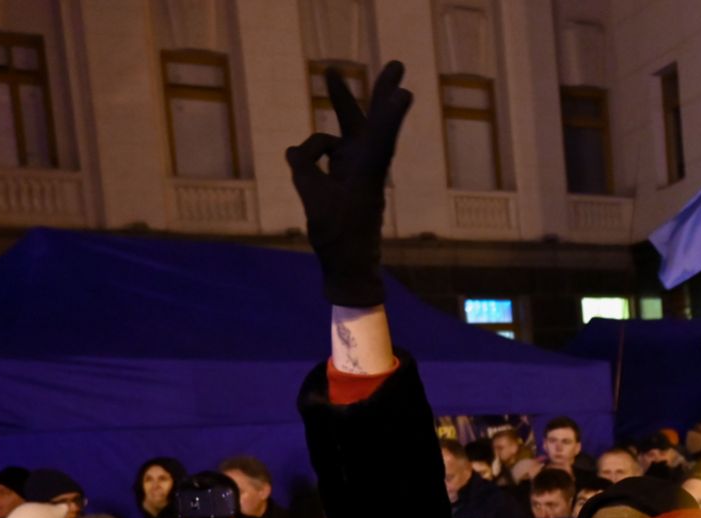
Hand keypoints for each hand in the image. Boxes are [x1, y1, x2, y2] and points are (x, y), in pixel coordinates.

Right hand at [285, 61, 412, 305]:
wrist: (349, 269)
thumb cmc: (338, 239)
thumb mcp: (314, 202)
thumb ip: (303, 169)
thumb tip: (295, 150)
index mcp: (369, 173)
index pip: (382, 137)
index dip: (389, 114)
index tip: (406, 93)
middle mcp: (367, 164)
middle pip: (373, 120)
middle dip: (381, 91)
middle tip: (399, 64)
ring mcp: (356, 167)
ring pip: (346, 129)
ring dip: (339, 103)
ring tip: (331, 70)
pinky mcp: (344, 174)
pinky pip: (322, 153)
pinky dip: (310, 155)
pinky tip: (298, 160)